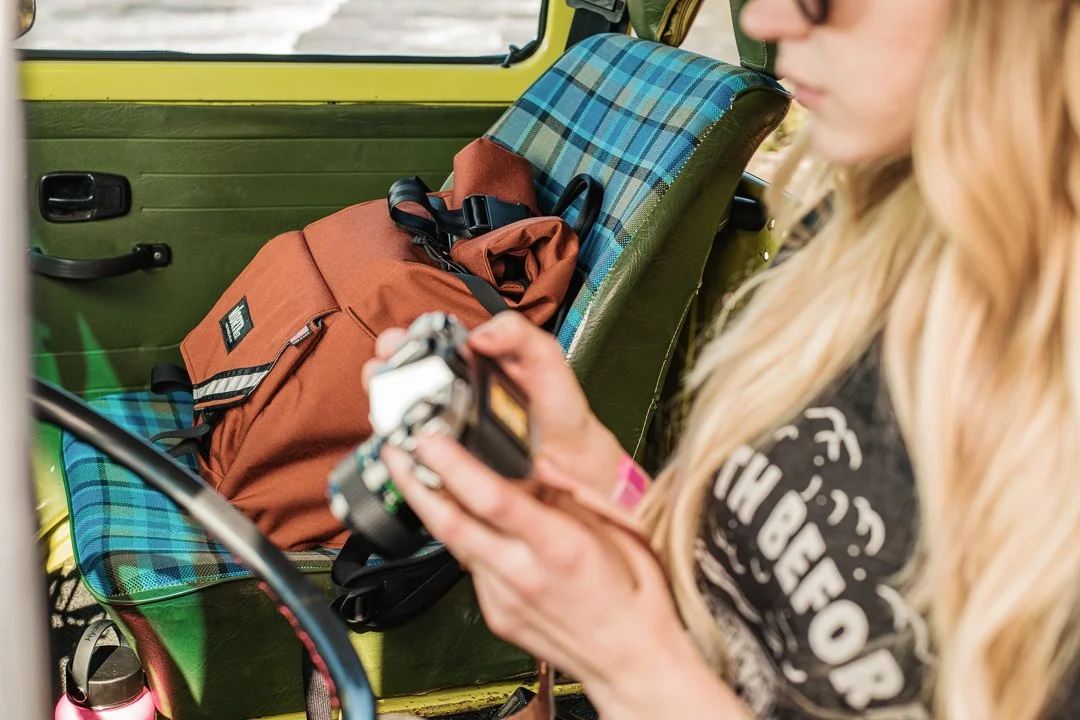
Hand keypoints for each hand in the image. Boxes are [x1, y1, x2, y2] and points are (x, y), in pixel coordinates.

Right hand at [364, 312, 624, 496]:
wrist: (574, 458)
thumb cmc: (558, 405)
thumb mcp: (544, 357)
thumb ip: (518, 333)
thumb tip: (482, 334)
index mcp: (471, 361)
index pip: (425, 345)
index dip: (403, 341)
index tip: (394, 342)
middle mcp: (452, 393)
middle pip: (403, 379)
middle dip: (383, 373)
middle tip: (380, 372)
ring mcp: (448, 429)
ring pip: (404, 417)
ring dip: (388, 410)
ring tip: (386, 406)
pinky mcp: (450, 462)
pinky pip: (420, 454)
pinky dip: (407, 450)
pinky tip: (406, 445)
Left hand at [382, 433, 689, 713]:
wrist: (631, 661)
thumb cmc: (634, 596)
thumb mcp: (620, 529)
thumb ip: (574, 492)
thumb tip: (540, 462)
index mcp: (559, 546)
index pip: (493, 499)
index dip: (454, 466)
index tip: (431, 440)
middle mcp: (525, 573)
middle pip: (451, 524)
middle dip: (414, 484)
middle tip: (394, 452)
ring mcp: (505, 598)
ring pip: (454, 545)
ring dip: (432, 508)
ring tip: (416, 476)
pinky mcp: (496, 615)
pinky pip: (471, 568)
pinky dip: (464, 539)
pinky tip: (466, 521)